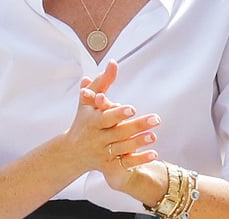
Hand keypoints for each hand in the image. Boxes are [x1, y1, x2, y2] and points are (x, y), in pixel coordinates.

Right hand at [66, 61, 161, 191]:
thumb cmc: (84, 120)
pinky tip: (154, 154)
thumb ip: (102, 82)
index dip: (117, 114)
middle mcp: (97, 138)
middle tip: (156, 119)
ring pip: (123, 148)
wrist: (71, 152)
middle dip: (137, 126)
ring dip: (139, 143)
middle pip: (118, 133)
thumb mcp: (88, 101)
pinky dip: (140, 160)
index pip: (105, 118)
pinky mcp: (109, 165)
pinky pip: (125, 164)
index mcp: (92, 122)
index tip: (132, 108)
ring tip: (154, 136)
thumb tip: (113, 62)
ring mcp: (103, 153)